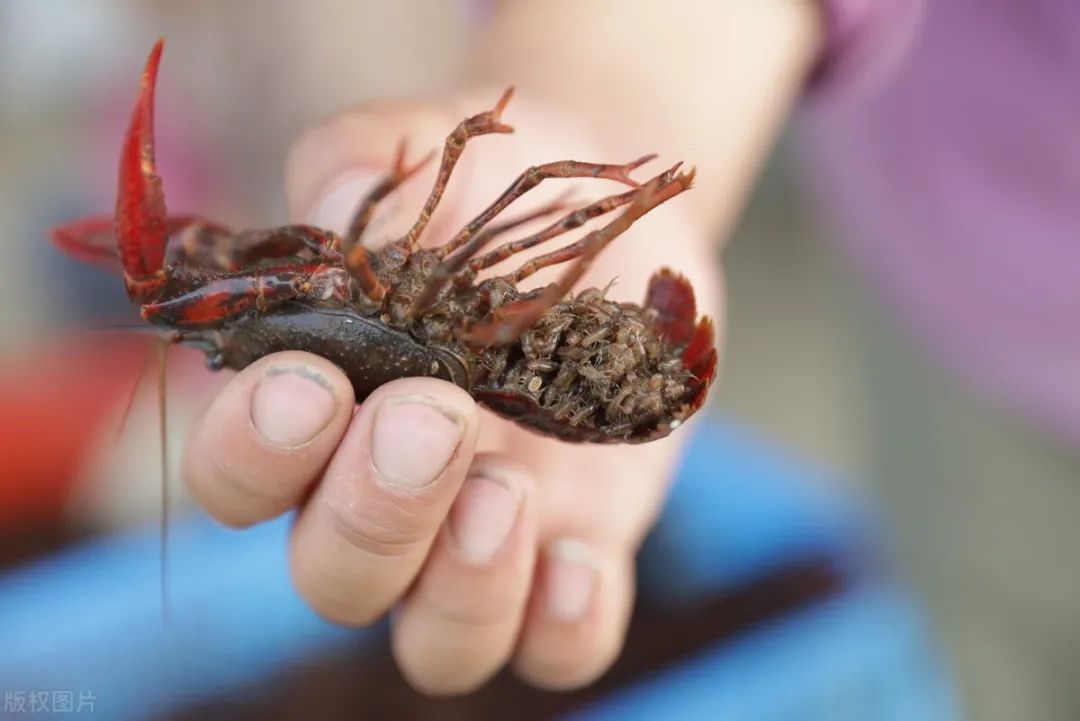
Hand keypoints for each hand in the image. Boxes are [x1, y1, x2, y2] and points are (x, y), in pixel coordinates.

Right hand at [182, 91, 721, 694]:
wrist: (594, 220)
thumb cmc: (481, 189)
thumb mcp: (422, 145)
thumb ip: (365, 162)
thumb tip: (346, 208)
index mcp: (319, 415)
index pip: (239, 481)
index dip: (255, 454)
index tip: (312, 383)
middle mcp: (385, 498)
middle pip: (333, 577)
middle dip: (371, 512)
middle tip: (430, 416)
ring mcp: (482, 538)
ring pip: (436, 643)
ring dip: (459, 588)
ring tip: (506, 488)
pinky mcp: (579, 548)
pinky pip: (557, 647)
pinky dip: (564, 628)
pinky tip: (582, 560)